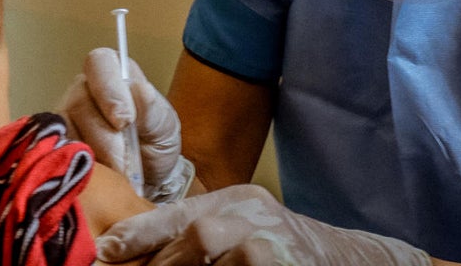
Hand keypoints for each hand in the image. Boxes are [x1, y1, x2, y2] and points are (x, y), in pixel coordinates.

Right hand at [56, 48, 190, 200]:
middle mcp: (82, 89)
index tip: (125, 121)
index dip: (109, 90)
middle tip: (126, 162)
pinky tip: (98, 178)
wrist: (147, 179)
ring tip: (116, 173)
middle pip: (79, 102)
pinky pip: (56, 154)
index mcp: (113, 73)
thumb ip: (153, 110)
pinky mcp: (53, 145)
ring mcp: (64, 117)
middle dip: (106, 137)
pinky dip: (79, 169)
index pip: (100, 63)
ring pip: (67, 131)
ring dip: (95, 157)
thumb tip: (141, 90)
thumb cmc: (155, 143)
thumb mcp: (164, 127)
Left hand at [94, 184, 460, 265]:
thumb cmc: (291, 251)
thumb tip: (133, 254)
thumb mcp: (245, 229)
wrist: (356, 262)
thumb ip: (199, 235)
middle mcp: (247, 214)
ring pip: (202, 260)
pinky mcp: (274, 263)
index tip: (105, 255)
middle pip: (187, 242)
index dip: (136, 236)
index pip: (174, 215)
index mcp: (234, 202)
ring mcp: (263, 242)